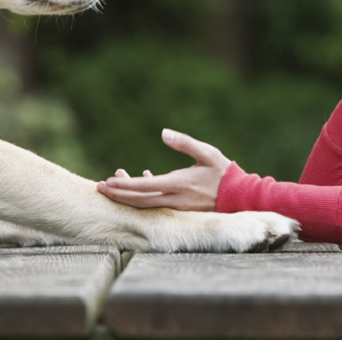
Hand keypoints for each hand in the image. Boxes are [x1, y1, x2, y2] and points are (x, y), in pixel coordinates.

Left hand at [97, 129, 231, 210]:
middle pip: (139, 201)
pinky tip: (144, 179)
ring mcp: (178, 207)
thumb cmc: (224, 172)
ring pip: (146, 204)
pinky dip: (146, 195)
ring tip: (115, 184)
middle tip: (100, 188)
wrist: (240, 196)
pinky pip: (158, 204)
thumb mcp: (207, 152)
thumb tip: (164, 132)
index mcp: (179, 184)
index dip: (124, 186)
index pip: (144, 187)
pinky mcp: (181, 209)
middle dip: (118, 195)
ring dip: (129, 196)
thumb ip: (185, 142)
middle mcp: (175, 199)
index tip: (107, 182)